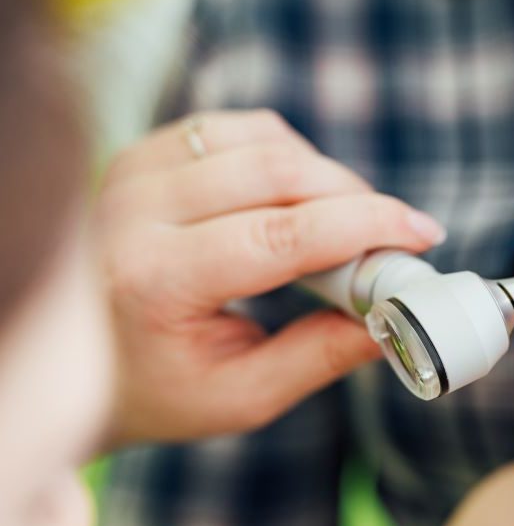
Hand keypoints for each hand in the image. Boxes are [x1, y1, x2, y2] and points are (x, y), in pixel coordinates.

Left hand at [98, 110, 446, 444]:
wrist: (79, 363)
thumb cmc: (161, 388)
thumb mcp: (243, 396)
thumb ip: (320, 357)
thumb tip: (395, 320)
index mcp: (155, 281)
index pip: (279, 233)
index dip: (365, 227)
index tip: (422, 235)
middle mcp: (134, 211)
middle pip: (277, 172)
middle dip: (357, 199)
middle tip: (399, 237)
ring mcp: (133, 170)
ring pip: (263, 140)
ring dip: (326, 176)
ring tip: (348, 224)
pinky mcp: (144, 151)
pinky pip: (238, 129)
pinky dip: (288, 156)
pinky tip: (301, 197)